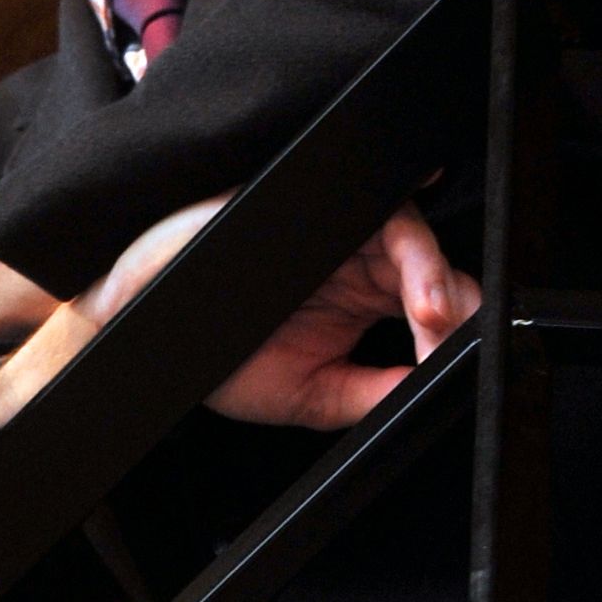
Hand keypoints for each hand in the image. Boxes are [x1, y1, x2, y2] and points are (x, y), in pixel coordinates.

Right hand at [81, 195, 479, 429]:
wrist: (144, 318)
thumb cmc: (215, 350)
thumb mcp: (303, 394)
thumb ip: (366, 396)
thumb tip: (425, 400)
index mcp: (360, 301)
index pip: (429, 311)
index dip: (454, 338)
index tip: (456, 368)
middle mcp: (358, 260)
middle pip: (432, 272)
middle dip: (456, 311)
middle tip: (449, 346)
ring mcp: (339, 227)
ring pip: (413, 239)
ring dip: (435, 281)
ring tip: (433, 320)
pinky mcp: (316, 202)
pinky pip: (380, 208)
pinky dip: (410, 243)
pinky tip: (419, 285)